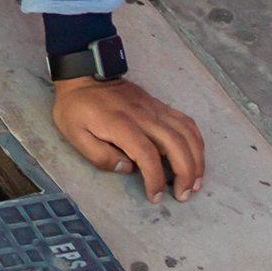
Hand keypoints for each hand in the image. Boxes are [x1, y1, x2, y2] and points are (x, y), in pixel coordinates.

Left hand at [52, 77, 205, 202]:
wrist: (84, 73)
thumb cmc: (77, 106)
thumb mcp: (74, 133)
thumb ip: (99, 155)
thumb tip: (127, 168)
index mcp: (122, 125)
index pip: (148, 156)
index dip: (155, 180)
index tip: (155, 196)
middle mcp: (144, 116)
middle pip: (177, 145)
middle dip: (186, 174)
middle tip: (183, 195)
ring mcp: (155, 109)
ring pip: (187, 133)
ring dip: (196, 159)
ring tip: (195, 181)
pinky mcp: (159, 105)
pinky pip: (186, 122)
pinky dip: (196, 140)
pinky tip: (195, 155)